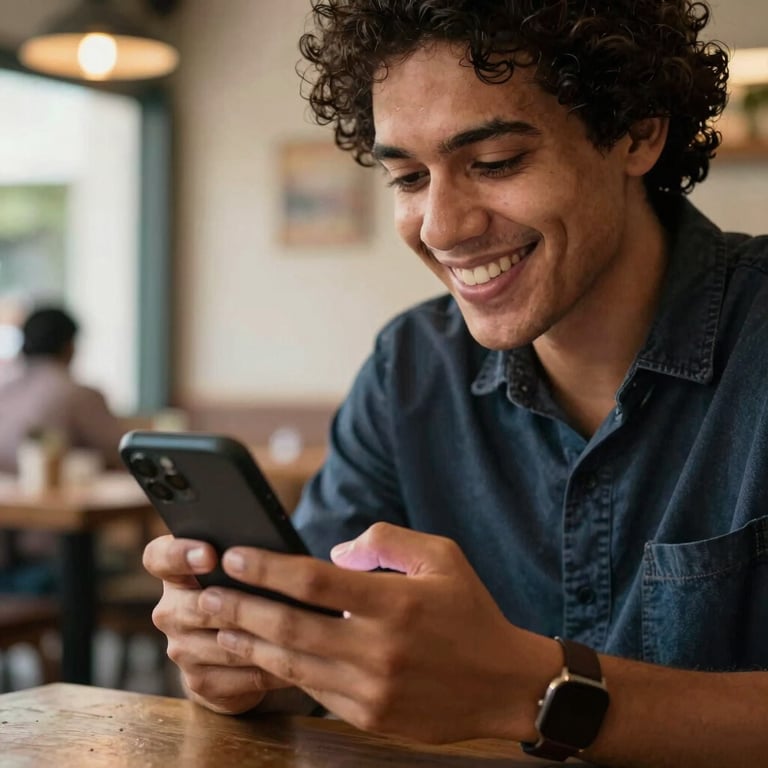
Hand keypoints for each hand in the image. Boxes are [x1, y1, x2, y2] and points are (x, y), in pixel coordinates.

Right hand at [142, 534, 292, 713]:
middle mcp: (169, 610)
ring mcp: (180, 649)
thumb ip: (247, 557)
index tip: (210, 554)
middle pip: (196, 606)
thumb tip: (274, 550)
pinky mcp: (199, 682)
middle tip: (269, 599)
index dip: (181, 554)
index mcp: (174, 572)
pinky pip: (241, 674)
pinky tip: (297, 656)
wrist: (237, 650)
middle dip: (236, 604)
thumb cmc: (247, 590)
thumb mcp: (243, 568)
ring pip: (224, 643)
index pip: (159, 557)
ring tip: (298, 629)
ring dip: (260, 638)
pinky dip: (271, 666)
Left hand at [198, 523, 557, 742]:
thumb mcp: (441, 557)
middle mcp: (378, 648)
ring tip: (217, 625)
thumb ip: (385, 542)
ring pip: (292, 664)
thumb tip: (335, 553)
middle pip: (290, 627)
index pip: (313, 581)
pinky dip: (280, 670)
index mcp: (395, 603)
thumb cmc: (471, 612)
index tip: (235, 555)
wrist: (504, 684)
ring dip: (249, 643)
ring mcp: (371, 688)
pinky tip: (259, 654)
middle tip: (206, 593)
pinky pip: (312, 690)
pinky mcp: (368, 715)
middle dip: (240, 607)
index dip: (267, 567)